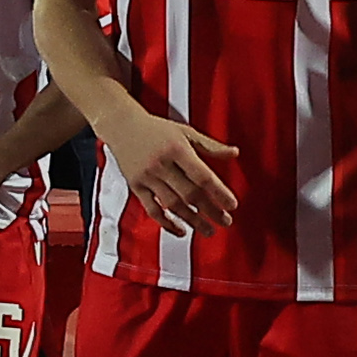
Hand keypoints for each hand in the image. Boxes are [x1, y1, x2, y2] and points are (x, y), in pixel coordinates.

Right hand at [95, 99, 243, 234]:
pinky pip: (152, 210)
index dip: (219, 192)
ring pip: (173, 204)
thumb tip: (235, 153)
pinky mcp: (135, 186)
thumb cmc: (156, 128)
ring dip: (193, 221)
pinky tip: (181, 230)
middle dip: (210, 211)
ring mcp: (147, 177)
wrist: (121, 126)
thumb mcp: (185, 131)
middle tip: (226, 222)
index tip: (232, 205)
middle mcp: (161, 164)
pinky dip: (167, 223)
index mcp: (177, 148)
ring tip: (208, 230)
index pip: (202, 176)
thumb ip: (210, 145)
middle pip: (190, 193)